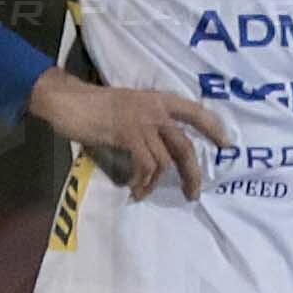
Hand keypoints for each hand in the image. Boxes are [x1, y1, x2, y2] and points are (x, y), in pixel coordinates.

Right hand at [30, 72, 225, 200]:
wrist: (65, 99)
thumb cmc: (93, 105)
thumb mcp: (129, 108)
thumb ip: (148, 123)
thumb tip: (163, 149)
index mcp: (158, 100)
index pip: (195, 111)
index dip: (213, 127)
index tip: (226, 144)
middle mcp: (155, 109)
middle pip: (185, 145)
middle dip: (193, 173)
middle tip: (194, 193)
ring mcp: (141, 121)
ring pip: (166, 160)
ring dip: (157, 183)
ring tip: (146, 192)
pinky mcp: (127, 134)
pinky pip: (146, 164)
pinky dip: (143, 181)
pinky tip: (135, 190)